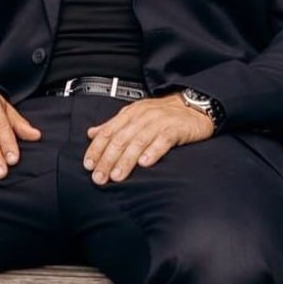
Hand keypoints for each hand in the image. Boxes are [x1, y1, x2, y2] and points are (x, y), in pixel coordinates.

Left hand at [84, 95, 214, 184]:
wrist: (194, 106)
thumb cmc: (163, 114)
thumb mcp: (135, 115)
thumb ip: (113, 125)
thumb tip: (91, 133)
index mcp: (129, 114)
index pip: (108, 132)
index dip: (96, 149)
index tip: (88, 165)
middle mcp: (141, 117)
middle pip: (120, 139)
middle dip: (107, 160)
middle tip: (100, 177)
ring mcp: (159, 122)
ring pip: (138, 142)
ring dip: (126, 160)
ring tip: (117, 176)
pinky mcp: (175, 129)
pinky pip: (162, 141)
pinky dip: (153, 152)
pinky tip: (145, 164)